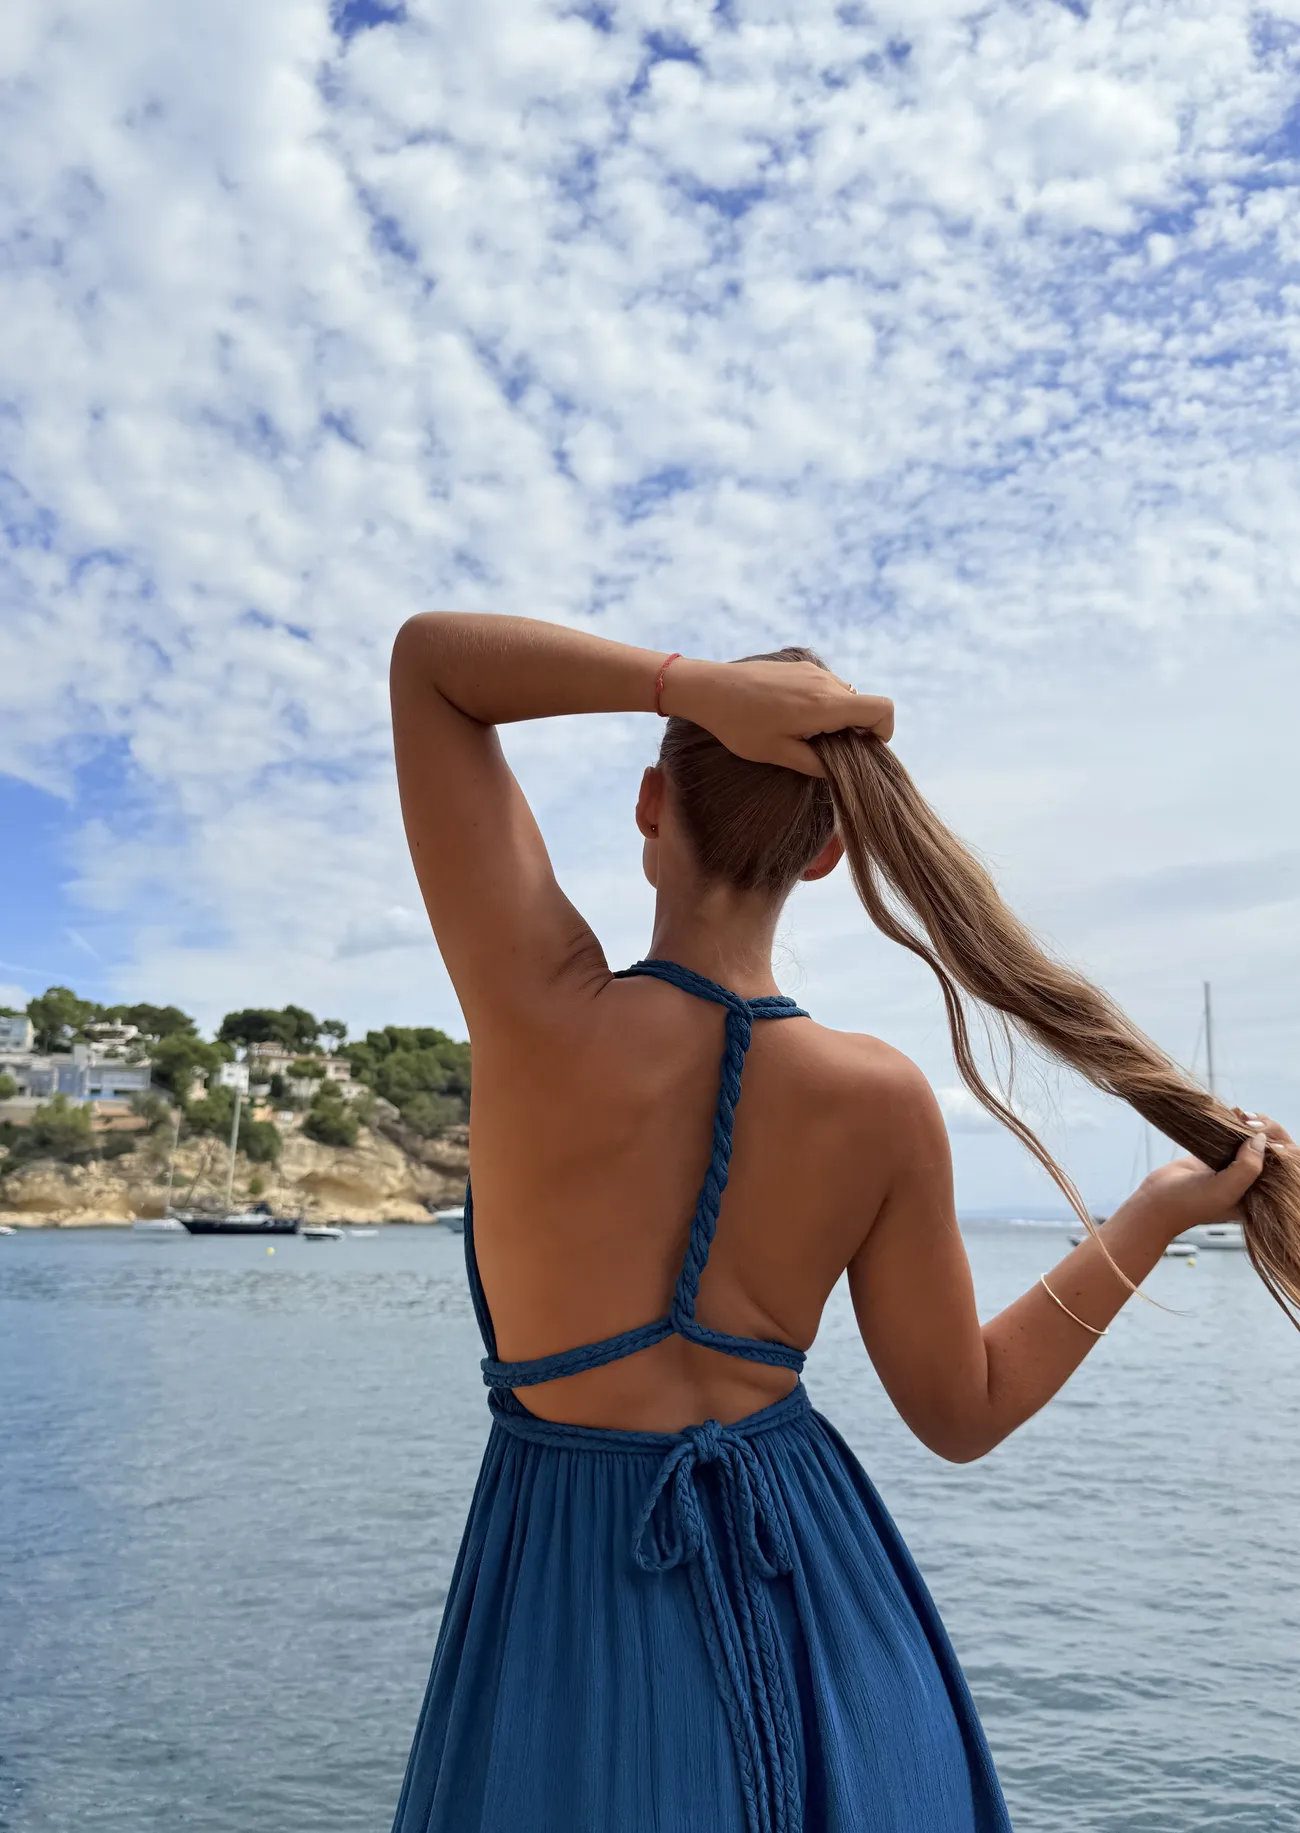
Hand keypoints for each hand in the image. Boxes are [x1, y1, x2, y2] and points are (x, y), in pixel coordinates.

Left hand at [662, 657, 893, 775]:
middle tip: (826, 750)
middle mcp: (826, 682)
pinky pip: (826, 686)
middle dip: (855, 730)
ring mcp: (813, 670)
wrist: (708, 688)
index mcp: (825, 705)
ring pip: (845, 695)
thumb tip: (837, 770)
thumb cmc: (739, 724)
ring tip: (805, 734)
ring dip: (837, 717)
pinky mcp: (800, 666)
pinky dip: (822, 704)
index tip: (864, 749)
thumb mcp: (777, 753)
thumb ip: (814, 764)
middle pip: (863, 705)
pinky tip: (792, 717)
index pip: (881, 710)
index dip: (883, 732)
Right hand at [1132, 1111, 1290, 1234]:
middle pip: (1270, 1151)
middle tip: (1250, 1122)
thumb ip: (1248, 1167)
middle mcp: (1249, 1182)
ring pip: (1252, 1141)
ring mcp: (1232, 1168)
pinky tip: (1234, 1113)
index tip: (1261, 1133)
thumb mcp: (1226, 1190)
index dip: (1279, 1146)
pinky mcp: (1215, 1156)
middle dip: (1265, 1131)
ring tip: (1242, 1116)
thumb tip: (1259, 1138)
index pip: (1282, 1169)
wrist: (1156, 1201)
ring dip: (1251, 1124)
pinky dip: (1235, 1123)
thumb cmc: (1190, 1204)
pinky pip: (1232, 1136)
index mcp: (1258, 1196)